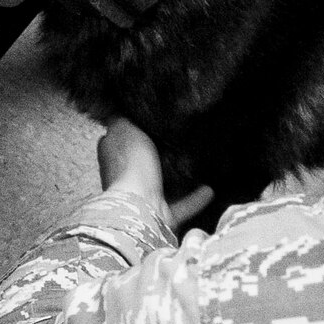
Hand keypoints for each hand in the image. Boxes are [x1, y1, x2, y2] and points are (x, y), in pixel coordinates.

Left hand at [96, 118, 212, 231]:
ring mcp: (142, 197)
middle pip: (140, 162)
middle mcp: (125, 176)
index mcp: (113, 155)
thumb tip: (120, 110)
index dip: (129, 130)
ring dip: (176, 178)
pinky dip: (195, 199)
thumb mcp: (125, 129)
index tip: (148, 122)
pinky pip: (181, 205)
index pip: (118, 138)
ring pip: (160, 185)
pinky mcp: (160, 214)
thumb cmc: (131, 166)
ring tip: (196, 164)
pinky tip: (210, 189)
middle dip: (155, 155)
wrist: (141, 208)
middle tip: (177, 142)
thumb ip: (122, 119)